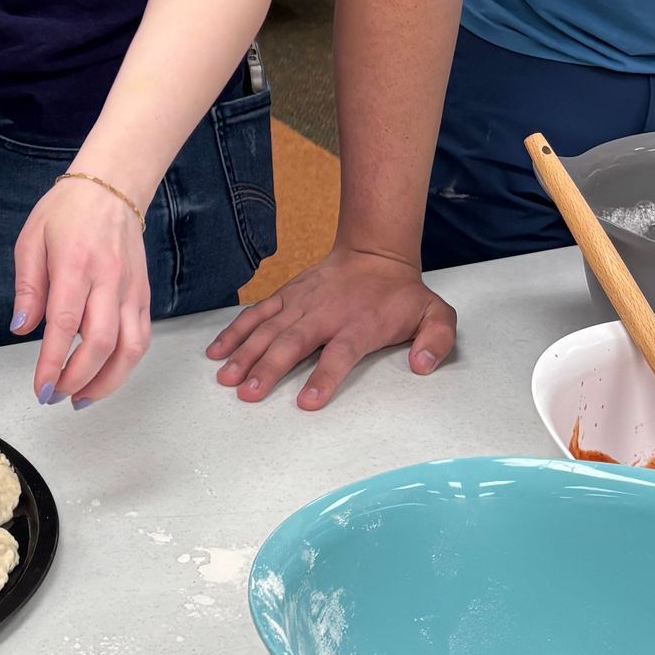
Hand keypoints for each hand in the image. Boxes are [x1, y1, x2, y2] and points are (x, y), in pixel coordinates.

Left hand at [13, 173, 151, 406]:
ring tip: (81, 397)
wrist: (112, 186)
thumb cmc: (67, 211)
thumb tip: (21, 329)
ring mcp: (132, 288)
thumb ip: (27, 287)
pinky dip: (125, 365)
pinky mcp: (144, 294)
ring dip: (107, 382)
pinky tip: (104, 375)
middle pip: (102, 343)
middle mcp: (109, 279)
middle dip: (78, 379)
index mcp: (75, 264)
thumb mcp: (31, 239)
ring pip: (130, 348)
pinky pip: (142, 338)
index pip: (65, 324)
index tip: (41, 388)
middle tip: (55, 396)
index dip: (53, 362)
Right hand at [208, 246, 455, 408]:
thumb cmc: (402, 294)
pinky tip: (218, 351)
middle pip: (292, 343)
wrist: (375, 252)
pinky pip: (256, 314)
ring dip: (245, 353)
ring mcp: (301, 303)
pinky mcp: (287, 296)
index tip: (306, 402)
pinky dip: (235, 331)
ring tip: (227, 377)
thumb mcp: (437, 315)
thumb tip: (422, 366)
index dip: (323, 378)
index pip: (339, 354)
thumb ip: (436, 341)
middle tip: (248, 394)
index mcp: (359, 324)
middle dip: (268, 368)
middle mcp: (325, 314)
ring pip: (268, 329)